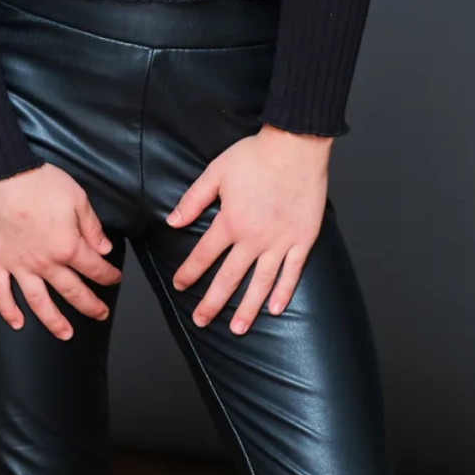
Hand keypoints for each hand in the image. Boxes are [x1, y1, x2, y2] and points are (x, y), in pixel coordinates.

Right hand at [0, 162, 121, 339]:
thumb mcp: (77, 198)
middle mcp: (45, 262)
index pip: (95, 268)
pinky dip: (8, 311)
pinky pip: (1, 293)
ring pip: (39, 302)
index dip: (109, 276)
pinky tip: (17, 324)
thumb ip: (92, 227)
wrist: (0, 174)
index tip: (114, 279)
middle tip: (101, 315)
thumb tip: (104, 249)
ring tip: (65, 334)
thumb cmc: (38, 182)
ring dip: (54, 322)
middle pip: (72, 292)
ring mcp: (19, 266)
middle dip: (90, 306)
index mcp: (68, 246)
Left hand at [164, 124, 331, 333]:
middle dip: (213, 303)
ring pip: (261, 283)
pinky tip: (275, 309)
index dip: (189, 272)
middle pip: (229, 278)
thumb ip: (193, 199)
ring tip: (237, 329)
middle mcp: (254, 238)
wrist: (297, 145)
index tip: (180, 286)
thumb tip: (171, 222)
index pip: (204, 255)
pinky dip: (284, 292)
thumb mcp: (216, 172)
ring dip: (247, 308)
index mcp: (231, 221)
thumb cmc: (256, 155)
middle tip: (201, 321)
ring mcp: (281, 241)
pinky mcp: (303, 239)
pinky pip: (292, 272)